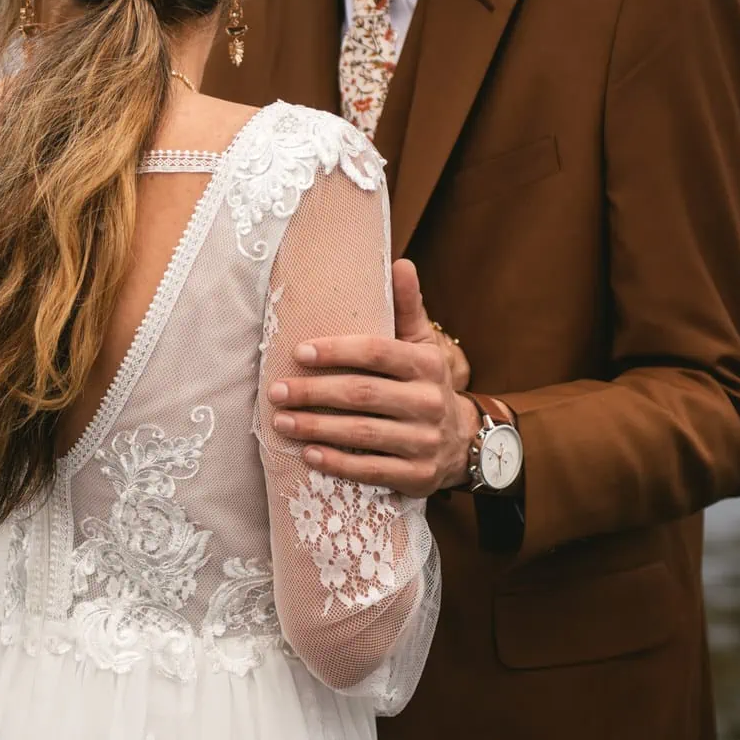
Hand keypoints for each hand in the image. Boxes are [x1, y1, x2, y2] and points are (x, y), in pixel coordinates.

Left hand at [268, 259, 477, 496]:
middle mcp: (429, 402)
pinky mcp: (417, 477)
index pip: (376, 352)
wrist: (463, 442)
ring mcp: (425, 442)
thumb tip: (400, 262)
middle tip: (276, 391)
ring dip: (317, 428)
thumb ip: (408, 307)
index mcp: (427, 365)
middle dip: (314, 392)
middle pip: (362, 394)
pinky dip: (338, 463)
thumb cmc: (426, 384)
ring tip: (281, 421)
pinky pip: (372, 470)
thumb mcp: (422, 345)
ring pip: (362, 434)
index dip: (336, 351)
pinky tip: (309, 454)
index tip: (298, 352)